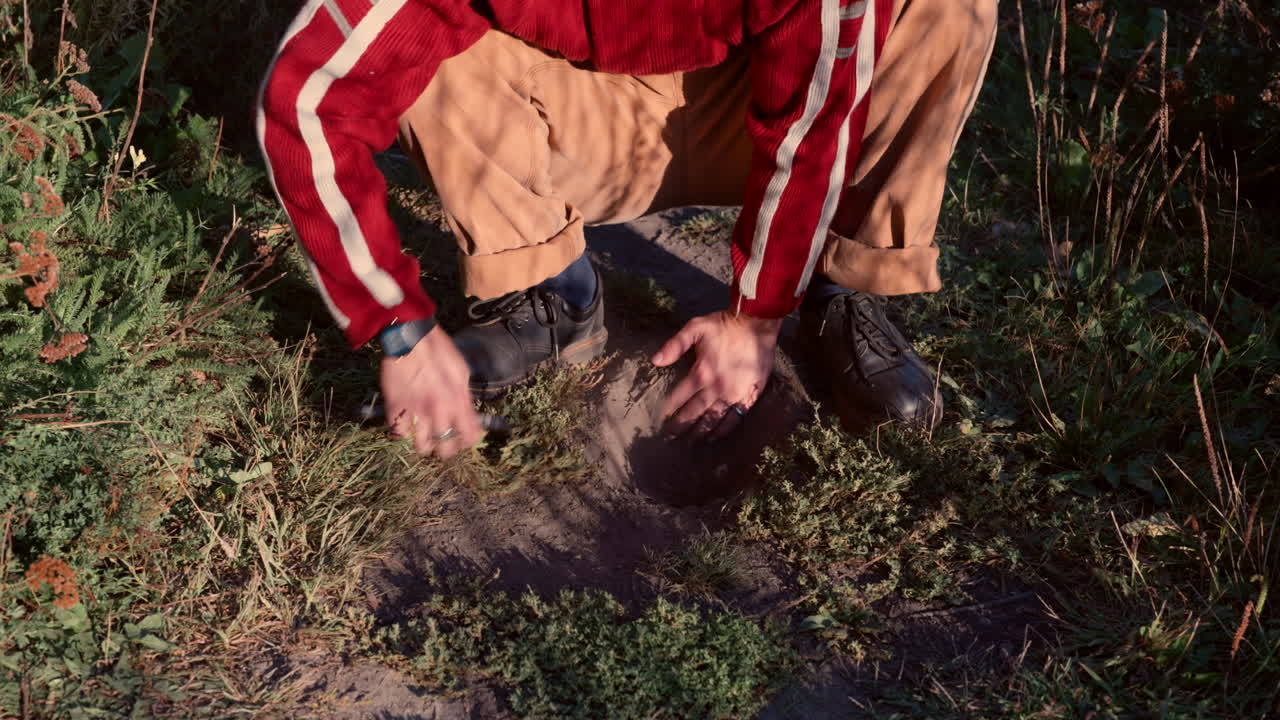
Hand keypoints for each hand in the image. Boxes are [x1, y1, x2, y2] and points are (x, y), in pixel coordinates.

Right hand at [380, 325, 482, 457]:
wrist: (410, 336)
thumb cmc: (439, 350)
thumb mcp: (461, 371)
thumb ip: (464, 396)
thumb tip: (467, 412)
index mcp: (459, 402)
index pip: (470, 436)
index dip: (467, 441)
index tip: (463, 439)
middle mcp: (439, 411)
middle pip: (445, 449)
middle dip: (445, 449)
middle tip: (442, 442)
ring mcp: (417, 412)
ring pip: (421, 446)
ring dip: (423, 445)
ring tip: (423, 438)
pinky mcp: (396, 408)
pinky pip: (399, 433)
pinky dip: (402, 432)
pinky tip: (405, 425)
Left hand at [651, 311, 781, 442]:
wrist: (757, 324)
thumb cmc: (725, 325)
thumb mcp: (696, 327)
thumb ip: (675, 345)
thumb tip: (655, 361)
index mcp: (701, 372)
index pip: (678, 398)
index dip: (667, 411)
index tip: (659, 422)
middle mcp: (715, 388)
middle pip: (693, 414)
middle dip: (679, 428)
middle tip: (669, 440)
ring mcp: (733, 395)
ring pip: (712, 420)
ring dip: (699, 433)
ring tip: (689, 444)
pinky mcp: (749, 397)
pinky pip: (734, 419)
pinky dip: (723, 430)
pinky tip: (714, 437)